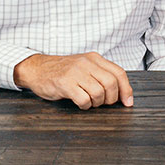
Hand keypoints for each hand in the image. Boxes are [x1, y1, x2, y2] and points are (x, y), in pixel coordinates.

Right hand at [13, 52, 133, 108]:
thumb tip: (121, 92)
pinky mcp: (65, 83)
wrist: (36, 68)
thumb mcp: (83, 66)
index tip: (128, 102)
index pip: (119, 73)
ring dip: (97, 103)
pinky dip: (85, 105)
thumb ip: (100, 74)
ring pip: (99, 93)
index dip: (126, 90)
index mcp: (94, 58)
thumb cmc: (61, 71)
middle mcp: (86, 63)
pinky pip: (84, 99)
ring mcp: (75, 72)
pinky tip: (80, 103)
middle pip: (111, 83)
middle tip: (104, 103)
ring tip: (89, 101)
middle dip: (111, 99)